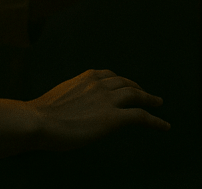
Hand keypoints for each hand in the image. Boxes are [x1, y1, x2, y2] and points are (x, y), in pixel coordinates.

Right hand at [29, 69, 168, 149]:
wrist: (37, 121)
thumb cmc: (38, 116)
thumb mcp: (55, 100)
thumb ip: (68, 100)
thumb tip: (64, 111)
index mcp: (86, 77)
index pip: (108, 75)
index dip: (120, 81)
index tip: (124, 85)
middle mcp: (99, 84)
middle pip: (125, 83)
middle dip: (136, 87)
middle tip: (145, 93)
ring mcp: (107, 100)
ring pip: (136, 95)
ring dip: (149, 98)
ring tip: (157, 103)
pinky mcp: (113, 119)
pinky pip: (140, 117)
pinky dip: (155, 121)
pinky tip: (164, 126)